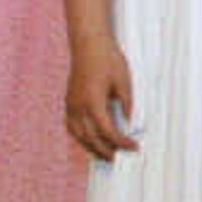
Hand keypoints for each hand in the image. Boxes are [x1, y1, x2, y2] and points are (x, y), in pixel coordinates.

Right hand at [65, 37, 137, 157]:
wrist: (88, 43)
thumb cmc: (107, 59)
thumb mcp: (124, 82)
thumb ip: (127, 105)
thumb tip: (130, 124)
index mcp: (93, 102)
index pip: (107, 132)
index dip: (121, 142)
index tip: (133, 147)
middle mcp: (78, 106)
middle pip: (90, 138)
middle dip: (105, 150)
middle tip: (119, 158)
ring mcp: (70, 104)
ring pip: (78, 135)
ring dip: (91, 147)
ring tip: (105, 154)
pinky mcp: (68, 101)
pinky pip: (72, 126)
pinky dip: (81, 137)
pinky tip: (90, 139)